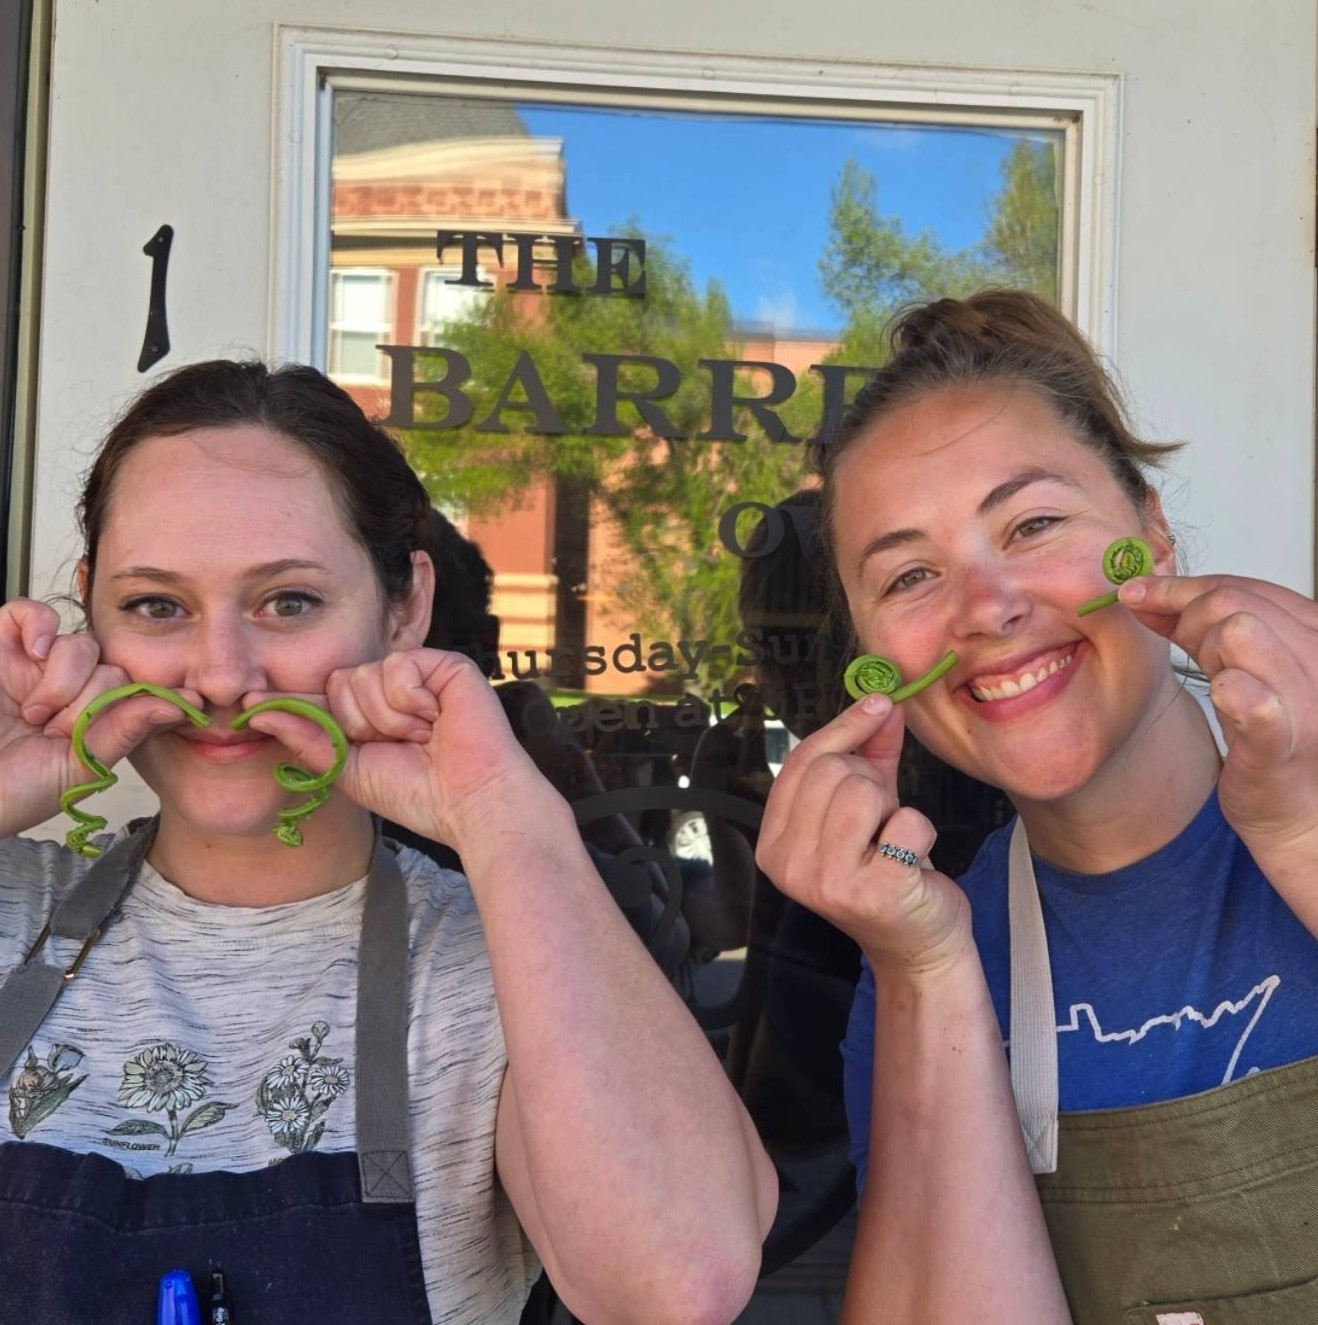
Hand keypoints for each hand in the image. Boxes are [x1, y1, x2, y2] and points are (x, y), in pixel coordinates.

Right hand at [0, 599, 204, 836]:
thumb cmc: (14, 789)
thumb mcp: (79, 767)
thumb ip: (125, 732)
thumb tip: (178, 705)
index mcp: (93, 717)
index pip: (136, 691)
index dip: (146, 700)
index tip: (183, 704)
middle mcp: (68, 688)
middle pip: (113, 669)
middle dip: (92, 704)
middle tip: (58, 733)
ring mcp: (34, 665)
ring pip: (81, 645)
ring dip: (63, 682)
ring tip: (34, 716)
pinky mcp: (1, 646)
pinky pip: (30, 613)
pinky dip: (40, 626)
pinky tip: (36, 654)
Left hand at [240, 648, 548, 849]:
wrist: (470, 802)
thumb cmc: (417, 793)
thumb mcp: (347, 768)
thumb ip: (307, 737)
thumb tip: (257, 711)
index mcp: (369, 714)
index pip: (322, 697)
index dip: (294, 703)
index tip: (248, 706)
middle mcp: (391, 689)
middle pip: (339, 681)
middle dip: (359, 722)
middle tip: (396, 745)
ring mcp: (418, 674)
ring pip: (365, 675)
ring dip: (388, 718)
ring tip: (422, 735)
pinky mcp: (443, 664)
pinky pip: (397, 667)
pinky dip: (410, 701)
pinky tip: (436, 718)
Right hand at [755, 692, 972, 977]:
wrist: (918, 945)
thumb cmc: (889, 871)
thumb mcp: (868, 808)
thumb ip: (868, 754)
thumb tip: (882, 699)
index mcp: (773, 844)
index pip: (800, 763)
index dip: (844, 727)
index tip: (880, 704)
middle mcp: (788, 866)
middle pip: (833, 772)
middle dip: (870, 781)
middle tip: (881, 820)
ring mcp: (826, 882)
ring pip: (864, 791)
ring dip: (892, 808)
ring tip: (892, 841)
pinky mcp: (873, 892)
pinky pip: (906, 821)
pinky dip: (920, 832)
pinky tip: (912, 861)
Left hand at [1120, 573, 1317, 858]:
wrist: (1292, 809)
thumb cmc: (1264, 736)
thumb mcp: (1231, 667)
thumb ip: (1198, 628)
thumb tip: (1142, 591)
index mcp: (1313, 633)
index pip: (1245, 586)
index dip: (1182, 586)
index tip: (1136, 590)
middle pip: (1234, 603)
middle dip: (1184, 614)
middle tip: (1169, 639)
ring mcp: (1306, 698)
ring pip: (1239, 631)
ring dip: (1203, 647)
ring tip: (1208, 677)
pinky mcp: (1284, 740)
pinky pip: (1256, 701)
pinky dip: (1234, 690)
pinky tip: (1221, 692)